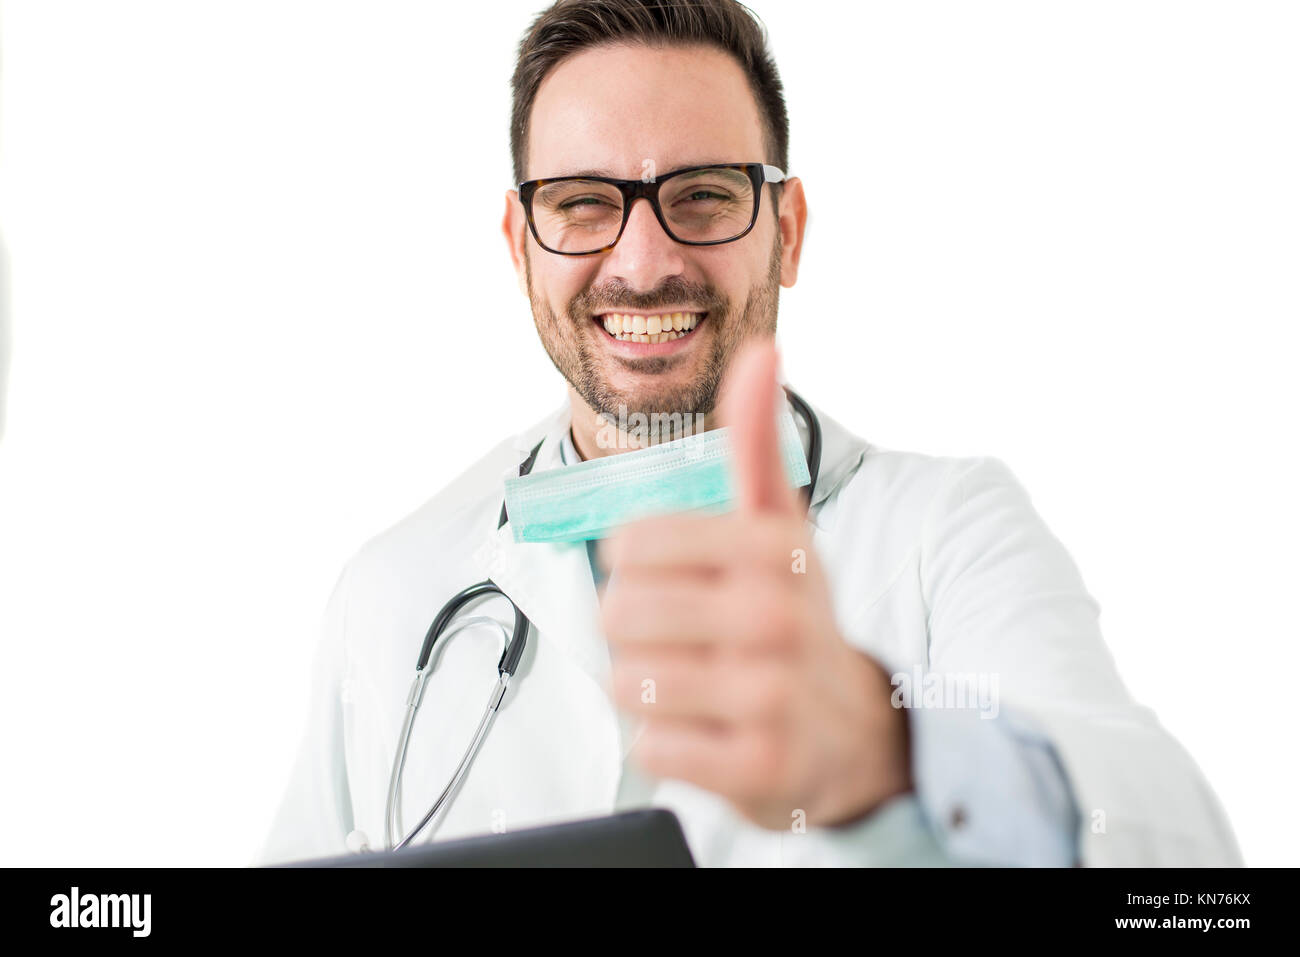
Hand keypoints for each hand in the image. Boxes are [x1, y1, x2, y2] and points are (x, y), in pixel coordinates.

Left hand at [598, 340, 912, 829]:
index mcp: (773, 550)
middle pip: (618, 613)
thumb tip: (760, 351)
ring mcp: (769, 697)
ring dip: (650, 686)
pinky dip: (669, 742)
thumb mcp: (781, 528)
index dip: (639, 567)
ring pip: (628, 680)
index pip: (630, 545)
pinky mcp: (757, 768)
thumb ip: (757, 442)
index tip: (679, 578)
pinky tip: (712, 730)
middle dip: (639, 630)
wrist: (855, 732)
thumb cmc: (793, 618)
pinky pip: (652, 745)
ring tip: (701, 684)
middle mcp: (776, 619)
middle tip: (690, 639)